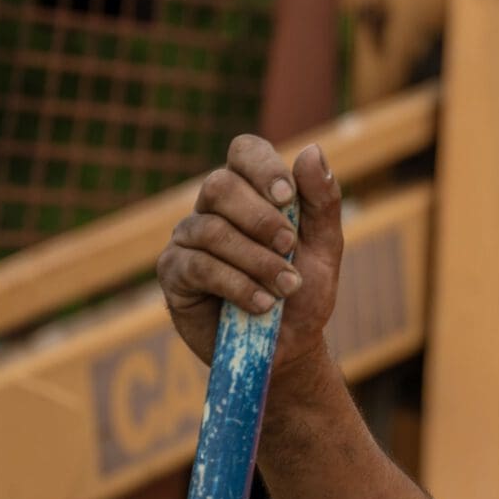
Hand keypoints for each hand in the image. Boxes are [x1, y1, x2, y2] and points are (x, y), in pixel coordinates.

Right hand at [157, 135, 340, 378]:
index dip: (263, 168)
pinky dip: (238, 285)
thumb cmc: (302, 293)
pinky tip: (262, 305)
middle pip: (220, 185)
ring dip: (257, 260)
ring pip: (212, 230)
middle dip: (261, 219)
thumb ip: (321, 201)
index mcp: (250, 191)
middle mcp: (213, 208)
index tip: (287, 199)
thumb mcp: (324, 248)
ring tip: (286, 288)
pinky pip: (200, 267)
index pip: (244, 151)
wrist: (287, 348)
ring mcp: (188, 238)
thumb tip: (313, 150)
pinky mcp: (174, 273)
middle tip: (290, 248)